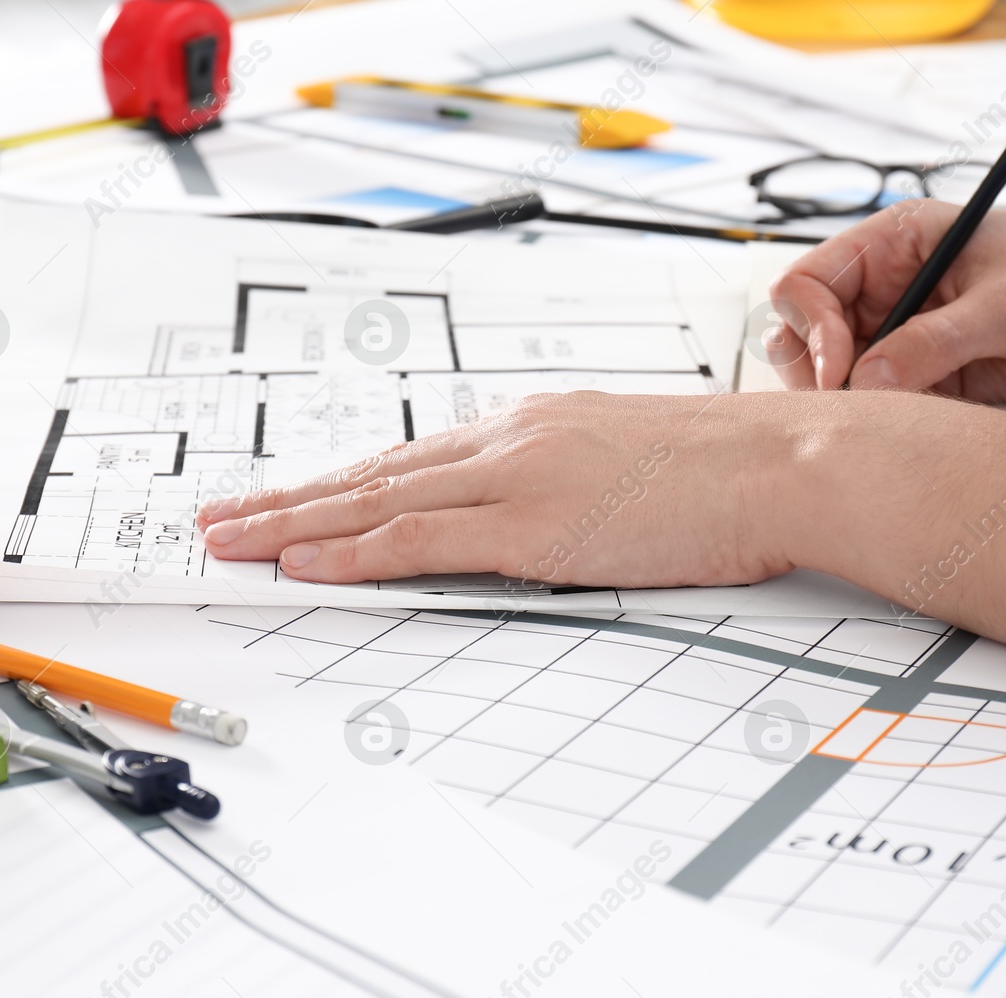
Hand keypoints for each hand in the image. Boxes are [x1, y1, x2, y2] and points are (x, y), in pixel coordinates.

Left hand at [197, 391, 802, 586]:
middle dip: (290, 499)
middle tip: (222, 516)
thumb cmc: (733, 468)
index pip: (417, 459)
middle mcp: (511, 439)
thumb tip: (559, 514)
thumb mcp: (638, 463)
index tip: (299, 499)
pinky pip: (418, 539)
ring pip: (375, 500)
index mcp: (537, 425)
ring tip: (230, 541)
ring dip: (294, 523)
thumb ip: (580, 483)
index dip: (346, 483)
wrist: (783, 461)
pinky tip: (302, 564)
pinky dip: (352, 552)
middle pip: (375, 472)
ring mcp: (516, 477)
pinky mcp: (531, 524)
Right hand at [765, 200, 1005, 400]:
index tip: (839, 370)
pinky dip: (885, 424)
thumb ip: (933, 342)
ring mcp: (908, 337)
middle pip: (807, 335)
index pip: (810, 282)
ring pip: (841, 377)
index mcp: (898, 243)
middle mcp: (892, 289)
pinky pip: (884, 406)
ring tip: (886, 416)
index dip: (811, 327)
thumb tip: (867, 383)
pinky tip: (910, 430)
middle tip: (851, 402)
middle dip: (818, 371)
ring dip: (850, 402)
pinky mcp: (932, 379)